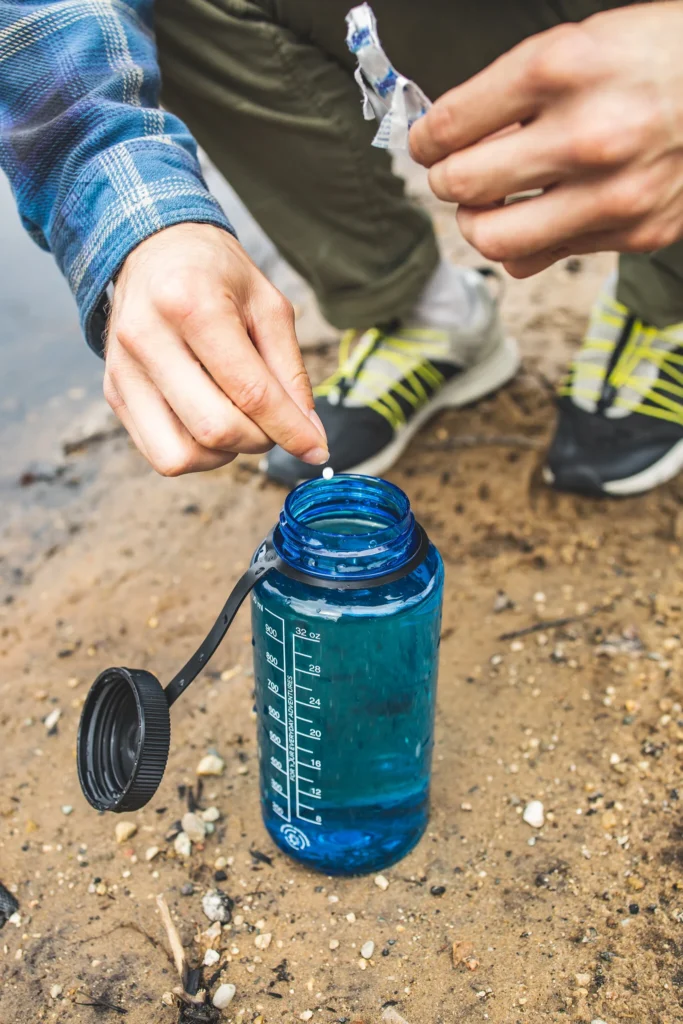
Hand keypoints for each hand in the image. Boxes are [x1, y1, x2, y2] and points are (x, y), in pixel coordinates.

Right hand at [104, 223, 327, 474]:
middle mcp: (147, 337)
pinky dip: (197, 453)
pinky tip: (210, 423)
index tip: (316, 450)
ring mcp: (124, 369)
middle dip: (259, 440)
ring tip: (239, 422)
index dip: (290, 430)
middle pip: (215, 428)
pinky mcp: (113, 392)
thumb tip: (309, 435)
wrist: (154, 250)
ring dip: (225, 454)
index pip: (250, 391)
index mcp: (190, 302)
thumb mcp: (268, 306)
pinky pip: (160, 454)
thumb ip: (291, 372)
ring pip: (181, 455)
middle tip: (274, 424)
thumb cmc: (217, 275)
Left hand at [410, 2, 682, 276]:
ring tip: (484, 207)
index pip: (451, 124)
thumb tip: (460, 137)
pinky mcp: (633, 231)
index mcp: (564, 67)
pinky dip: (526, 245)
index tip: (425, 144)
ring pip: (495, 238)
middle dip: (445, 181)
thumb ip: (520, 92)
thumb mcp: (589, 42)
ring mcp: (612, 191)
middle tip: (453, 174)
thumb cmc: (668, 57)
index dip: (425, 139)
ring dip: (476, 224)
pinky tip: (533, 221)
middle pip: (463, 185)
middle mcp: (586, 133)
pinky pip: (544, 258)